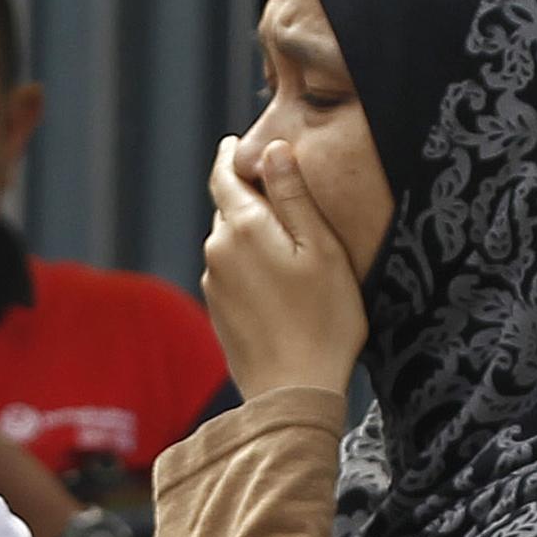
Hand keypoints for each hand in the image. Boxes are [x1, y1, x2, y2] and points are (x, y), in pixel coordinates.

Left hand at [202, 136, 366, 398]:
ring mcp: (214, 284)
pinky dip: (250, 265)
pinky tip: (280, 284)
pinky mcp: (218, 311)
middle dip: (249, 195)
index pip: (224, 174)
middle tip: (281, 192)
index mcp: (242, 227)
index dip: (232, 155)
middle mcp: (217, 251)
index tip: (239, 144)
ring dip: (252, 234)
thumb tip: (271, 148)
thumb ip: (294, 195)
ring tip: (290, 244)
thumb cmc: (323, 320)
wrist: (294, 392)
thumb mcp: (322, 248)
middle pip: (227, 207)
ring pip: (230, 241)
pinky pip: (232, 272)